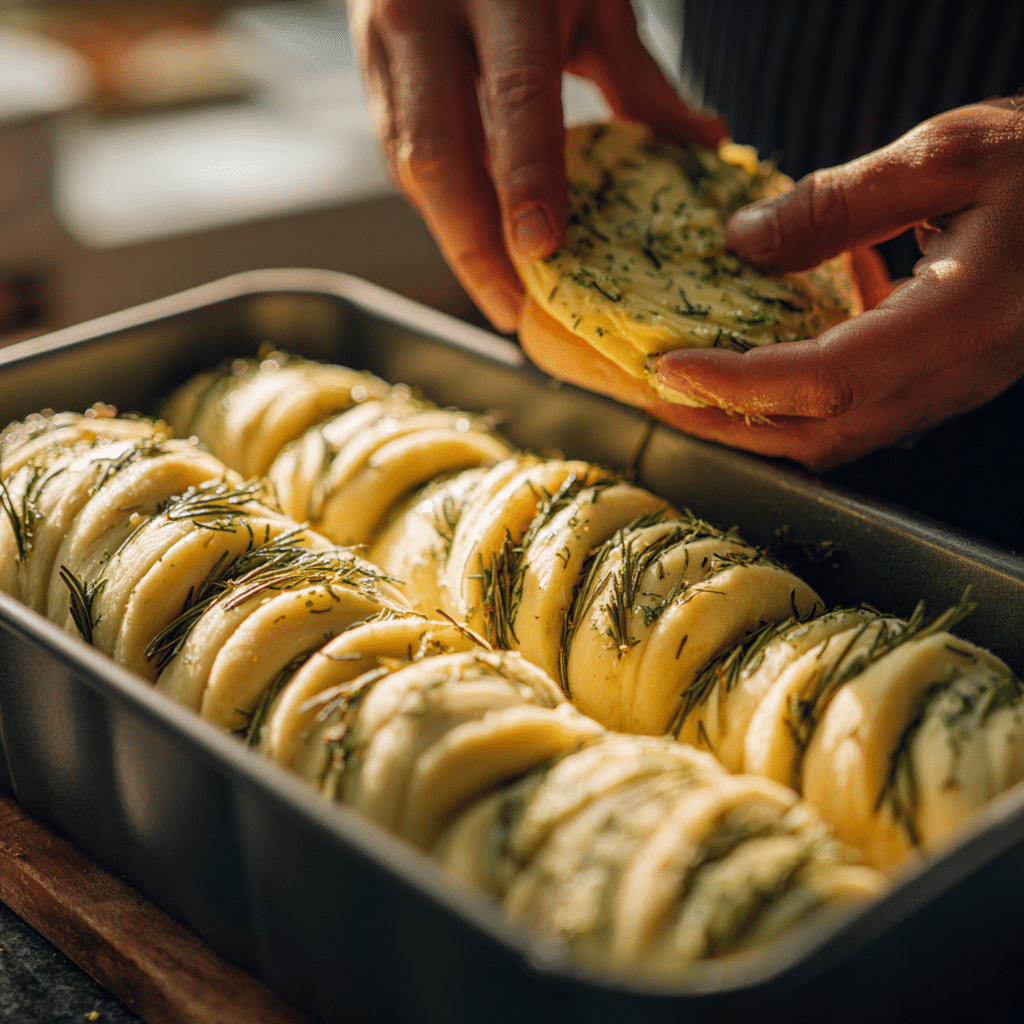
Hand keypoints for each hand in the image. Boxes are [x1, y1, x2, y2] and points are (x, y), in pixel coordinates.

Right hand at [347, 0, 726, 330]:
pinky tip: (474, 243)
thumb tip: (703, 142)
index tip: (542, 252)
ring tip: (498, 293)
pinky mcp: (369, 70)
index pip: (516, 97)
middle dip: (470, 244)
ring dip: (451, 238)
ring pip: (407, 164)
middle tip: (511, 308)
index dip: (527, 180)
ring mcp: (383, 43)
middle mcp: (425, 13)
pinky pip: (398, 155)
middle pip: (436, 152)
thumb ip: (636, 74)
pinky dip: (439, 207)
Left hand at [651, 99, 1023, 470]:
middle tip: (654, 398)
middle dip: (728, 424)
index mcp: (963, 320)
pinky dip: (793, 407)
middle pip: (822, 434)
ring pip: (838, 438)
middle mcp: (958, 375)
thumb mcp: (949, 153)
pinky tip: (755, 375)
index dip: (740, 385)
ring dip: (754, 424)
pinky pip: (858, 415)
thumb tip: (742, 241)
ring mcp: (954, 388)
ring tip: (688, 395)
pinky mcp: (946, 381)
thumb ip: (840, 201)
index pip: (827, 381)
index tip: (668, 368)